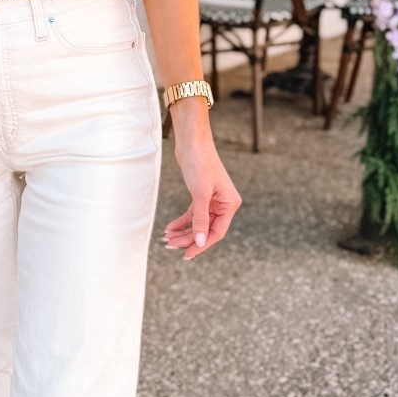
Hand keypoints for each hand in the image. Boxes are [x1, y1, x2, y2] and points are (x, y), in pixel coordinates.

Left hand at [162, 108, 240, 260]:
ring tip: (167, 239)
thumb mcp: (200, 194)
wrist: (192, 142)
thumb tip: (201, 241)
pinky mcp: (200, 196)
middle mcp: (223, 203)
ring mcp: (212, 200)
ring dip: (183, 232)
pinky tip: (170, 228)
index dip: (202, 245)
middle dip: (188, 239)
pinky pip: (192, 215)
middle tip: (170, 246)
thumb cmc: (200, 163)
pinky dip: (181, 222)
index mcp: (230, 204)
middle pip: (206, 229)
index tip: (187, 254)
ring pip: (197, 223)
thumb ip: (200, 219)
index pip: (217, 232)